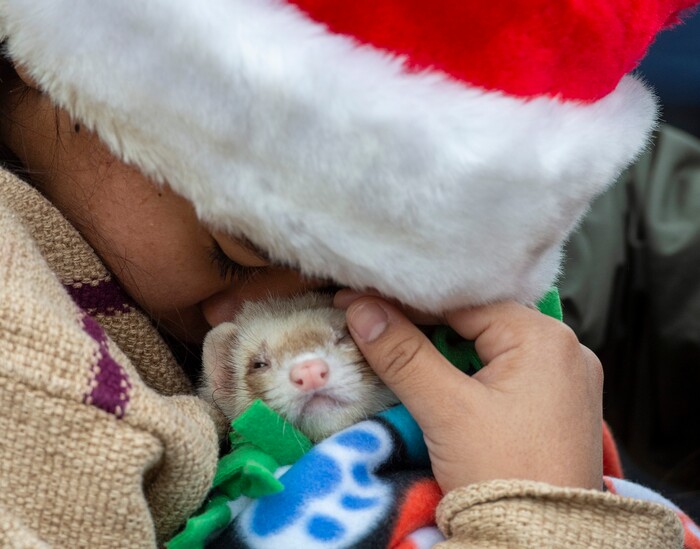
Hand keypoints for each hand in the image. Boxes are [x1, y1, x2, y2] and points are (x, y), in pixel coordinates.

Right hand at [335, 295, 603, 493]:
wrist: (544, 548)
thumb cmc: (504, 473)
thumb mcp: (448, 410)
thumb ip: (402, 354)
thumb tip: (361, 308)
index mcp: (545, 338)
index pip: (461, 303)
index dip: (405, 302)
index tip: (357, 299)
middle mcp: (563, 350)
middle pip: (476, 322)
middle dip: (422, 324)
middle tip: (370, 321)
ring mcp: (563, 380)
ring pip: (487, 347)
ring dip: (442, 349)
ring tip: (393, 344)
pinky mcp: (554, 407)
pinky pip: (502, 372)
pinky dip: (465, 371)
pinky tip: (435, 375)